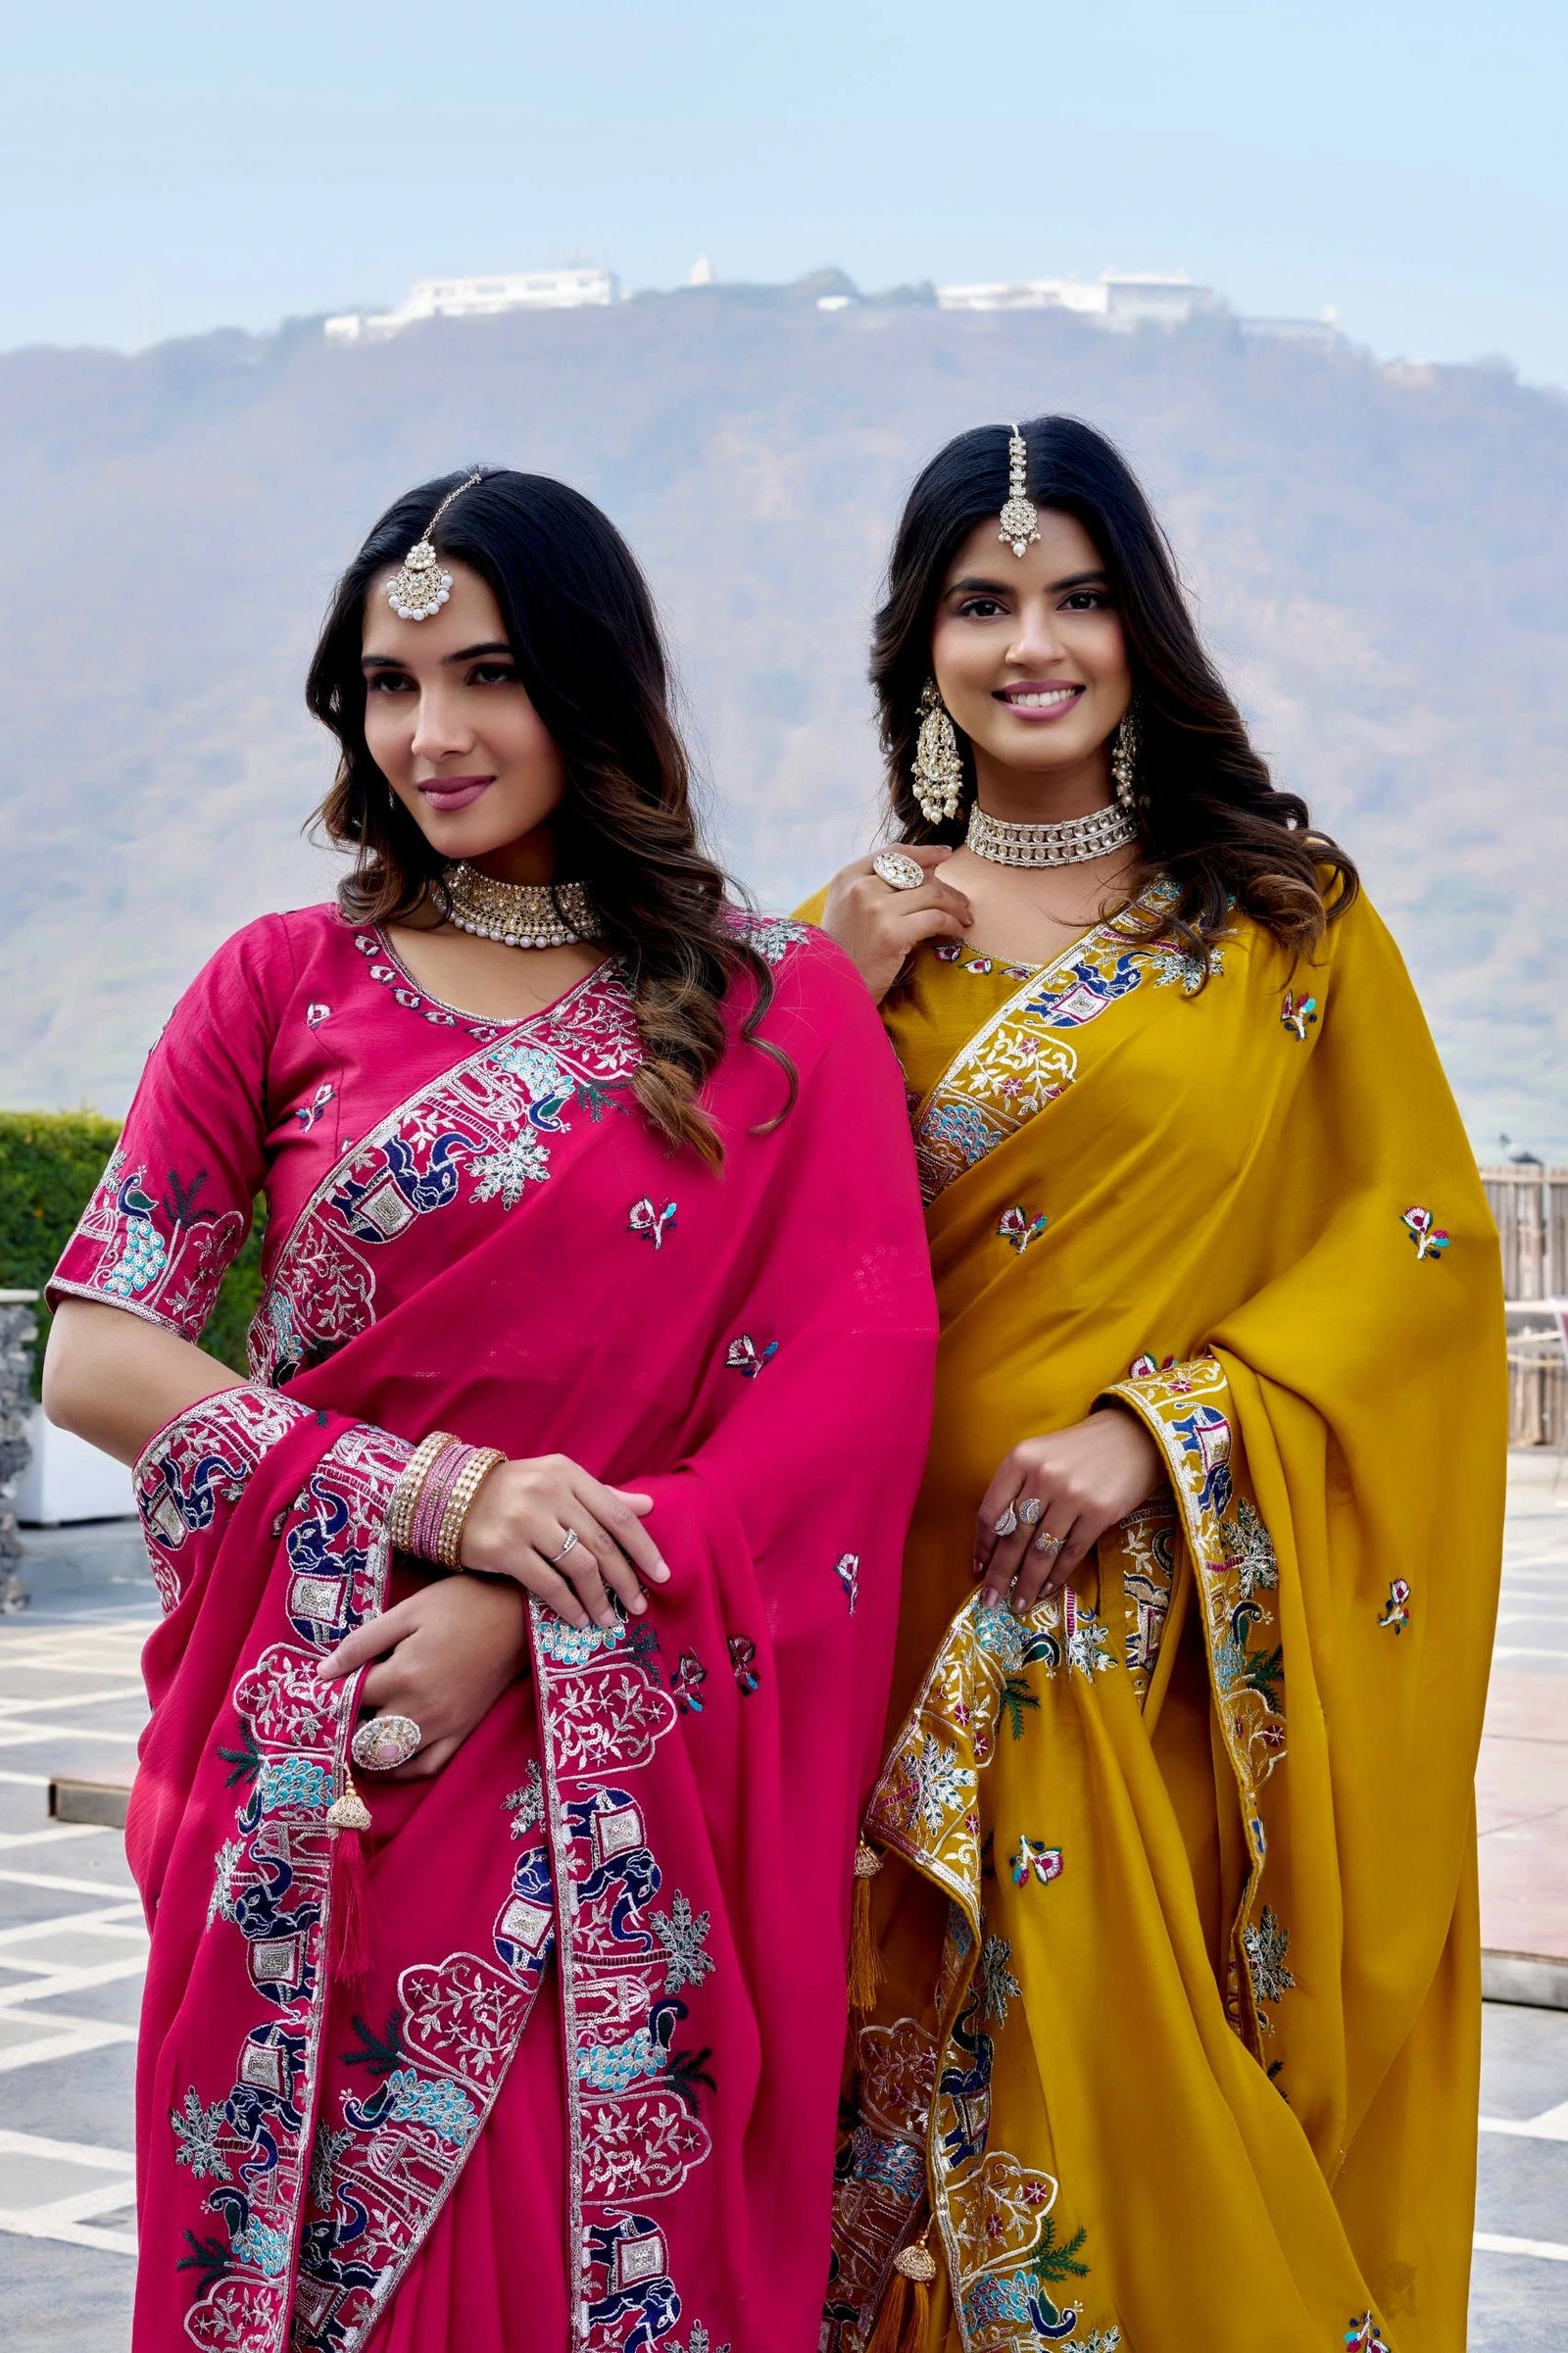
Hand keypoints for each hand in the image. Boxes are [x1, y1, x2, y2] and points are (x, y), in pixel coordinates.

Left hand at [318, 1573, 529, 1779]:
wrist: (517, 1614)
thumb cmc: (460, 1604)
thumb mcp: (407, 1611)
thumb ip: (362, 1643)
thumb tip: (322, 1673)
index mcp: (402, 1676)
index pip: (349, 1698)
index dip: (330, 1694)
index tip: (319, 1691)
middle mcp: (420, 1710)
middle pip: (364, 1735)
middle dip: (345, 1726)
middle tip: (335, 1712)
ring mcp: (443, 1726)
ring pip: (391, 1757)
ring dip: (367, 1749)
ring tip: (354, 1733)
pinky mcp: (462, 1732)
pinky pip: (427, 1766)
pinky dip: (402, 1770)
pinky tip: (386, 1760)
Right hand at [460, 1453, 667, 1629]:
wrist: (450, 1498)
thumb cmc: (512, 1492)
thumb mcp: (557, 1483)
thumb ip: (602, 1497)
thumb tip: (648, 1505)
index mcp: (567, 1473)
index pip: (617, 1514)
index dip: (644, 1548)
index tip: (662, 1575)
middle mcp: (549, 1493)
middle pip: (602, 1543)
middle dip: (625, 1580)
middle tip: (639, 1607)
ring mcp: (526, 1520)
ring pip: (579, 1566)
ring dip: (599, 1599)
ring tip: (609, 1620)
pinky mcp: (505, 1548)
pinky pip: (547, 1583)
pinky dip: (568, 1605)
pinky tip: (579, 1619)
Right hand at [818, 848, 972, 1002]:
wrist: (830, 987)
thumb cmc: (843, 952)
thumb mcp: (848, 909)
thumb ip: (875, 888)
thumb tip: (926, 872)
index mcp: (847, 877)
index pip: (893, 853)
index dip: (924, 852)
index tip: (944, 855)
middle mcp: (860, 888)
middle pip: (918, 875)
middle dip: (946, 888)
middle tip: (962, 902)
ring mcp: (876, 909)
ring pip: (932, 894)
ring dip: (955, 906)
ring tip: (964, 918)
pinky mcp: (892, 934)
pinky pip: (935, 919)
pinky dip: (953, 924)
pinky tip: (957, 931)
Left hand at [975, 1408, 1163, 1615]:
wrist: (1132, 1437)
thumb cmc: (1077, 1450)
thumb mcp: (1038, 1456)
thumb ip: (1016, 1489)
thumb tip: (996, 1542)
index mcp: (1020, 1460)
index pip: (991, 1513)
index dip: (982, 1546)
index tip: (977, 1568)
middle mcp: (1043, 1476)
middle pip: (1013, 1537)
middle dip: (999, 1575)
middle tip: (989, 1600)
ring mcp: (1072, 1495)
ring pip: (1040, 1550)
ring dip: (1026, 1583)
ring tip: (1018, 1604)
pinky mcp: (1099, 1512)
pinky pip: (1070, 1552)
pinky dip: (1056, 1575)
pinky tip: (1046, 1588)